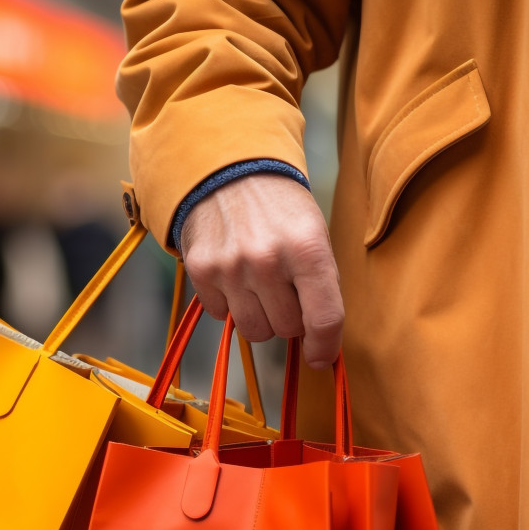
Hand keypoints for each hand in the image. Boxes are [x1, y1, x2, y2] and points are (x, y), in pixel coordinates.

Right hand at [180, 173, 343, 369]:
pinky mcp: (203, 271)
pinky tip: (234, 275)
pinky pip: (223, 316)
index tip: (321, 356)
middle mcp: (268, 259)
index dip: (325, 346)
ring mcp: (232, 267)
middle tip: (286, 289)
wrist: (228, 172)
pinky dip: (231, 304)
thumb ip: (321, 286)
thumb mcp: (314, 234)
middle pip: (287, 329)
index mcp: (307, 248)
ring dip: (261, 316)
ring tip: (260, 284)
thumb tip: (321, 342)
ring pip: (254, 330)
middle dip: (291, 318)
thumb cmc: (280, 209)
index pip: (324, 318)